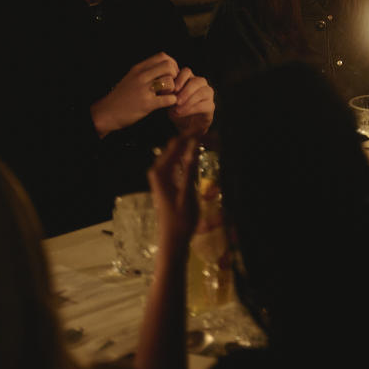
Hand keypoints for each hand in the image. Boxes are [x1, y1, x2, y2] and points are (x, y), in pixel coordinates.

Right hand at [91, 52, 179, 137]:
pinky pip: (168, 99)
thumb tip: (165, 66)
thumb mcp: (131, 77)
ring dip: (174, 89)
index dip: (172, 63)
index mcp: (139, 68)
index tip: (171, 73)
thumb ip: (146, 70)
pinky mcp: (146, 104)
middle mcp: (141, 76)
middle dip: (175, 75)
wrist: (107, 112)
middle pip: (169, 66)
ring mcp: (144, 90)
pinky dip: (172, 101)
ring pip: (170, 82)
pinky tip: (168, 103)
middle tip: (173, 84)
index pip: (162, 56)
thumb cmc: (121, 96)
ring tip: (168, 94)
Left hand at [148, 134, 199, 255]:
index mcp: (160, 172)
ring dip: (190, 145)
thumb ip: (190, 169)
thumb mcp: (188, 194)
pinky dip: (187, 155)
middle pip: (175, 146)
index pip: (176, 144)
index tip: (207, 127)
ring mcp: (160, 175)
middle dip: (192, 138)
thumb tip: (194, 146)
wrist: (173, 241)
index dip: (192, 134)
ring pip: (176, 152)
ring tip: (208, 140)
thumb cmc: (181, 220)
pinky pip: (176, 161)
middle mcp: (157, 170)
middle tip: (212, 134)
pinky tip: (198, 153)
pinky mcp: (165, 180)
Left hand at [167, 67, 214, 137]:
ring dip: (189, 100)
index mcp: (189, 79)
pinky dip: (192, 109)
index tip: (173, 89)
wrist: (185, 126)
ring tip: (178, 109)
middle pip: (197, 81)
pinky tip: (183, 113)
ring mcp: (208, 94)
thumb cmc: (176, 110)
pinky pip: (205, 105)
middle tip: (176, 101)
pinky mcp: (211, 106)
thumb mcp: (170, 101)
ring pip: (202, 92)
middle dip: (186, 91)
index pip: (187, 72)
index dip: (180, 78)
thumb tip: (164, 90)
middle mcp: (200, 84)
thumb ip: (169, 94)